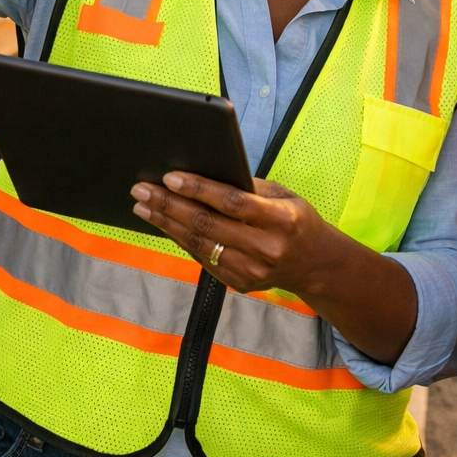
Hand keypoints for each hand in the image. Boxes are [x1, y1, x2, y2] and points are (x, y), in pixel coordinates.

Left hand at [131, 173, 339, 295]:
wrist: (315, 264)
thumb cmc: (295, 219)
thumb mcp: (282, 196)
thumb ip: (247, 187)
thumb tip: (203, 173)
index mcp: (280, 221)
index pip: (232, 203)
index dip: (199, 189)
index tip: (170, 177)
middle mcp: (265, 249)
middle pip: (208, 225)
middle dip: (169, 205)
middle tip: (142, 189)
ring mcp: (251, 270)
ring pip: (199, 244)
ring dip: (166, 223)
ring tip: (143, 206)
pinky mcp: (240, 282)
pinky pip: (203, 258)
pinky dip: (181, 239)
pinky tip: (164, 224)